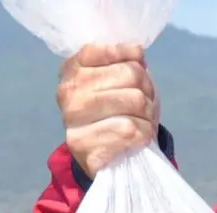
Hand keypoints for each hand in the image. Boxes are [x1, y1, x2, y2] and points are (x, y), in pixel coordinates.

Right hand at [57, 44, 158, 176]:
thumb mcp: (119, 79)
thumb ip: (124, 60)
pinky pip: (131, 130)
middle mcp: (68, 93)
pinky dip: (144, 133)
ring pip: (134, 100)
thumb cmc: (117, 112)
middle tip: (145, 103)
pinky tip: (138, 137)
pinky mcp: (86, 149)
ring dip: (148, 113)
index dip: (130, 57)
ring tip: (143, 121)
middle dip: (147, 89)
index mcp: (72, 70)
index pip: (107, 50)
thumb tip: (136, 53)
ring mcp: (73, 122)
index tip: (137, 71)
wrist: (110, 158)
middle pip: (130, 74)